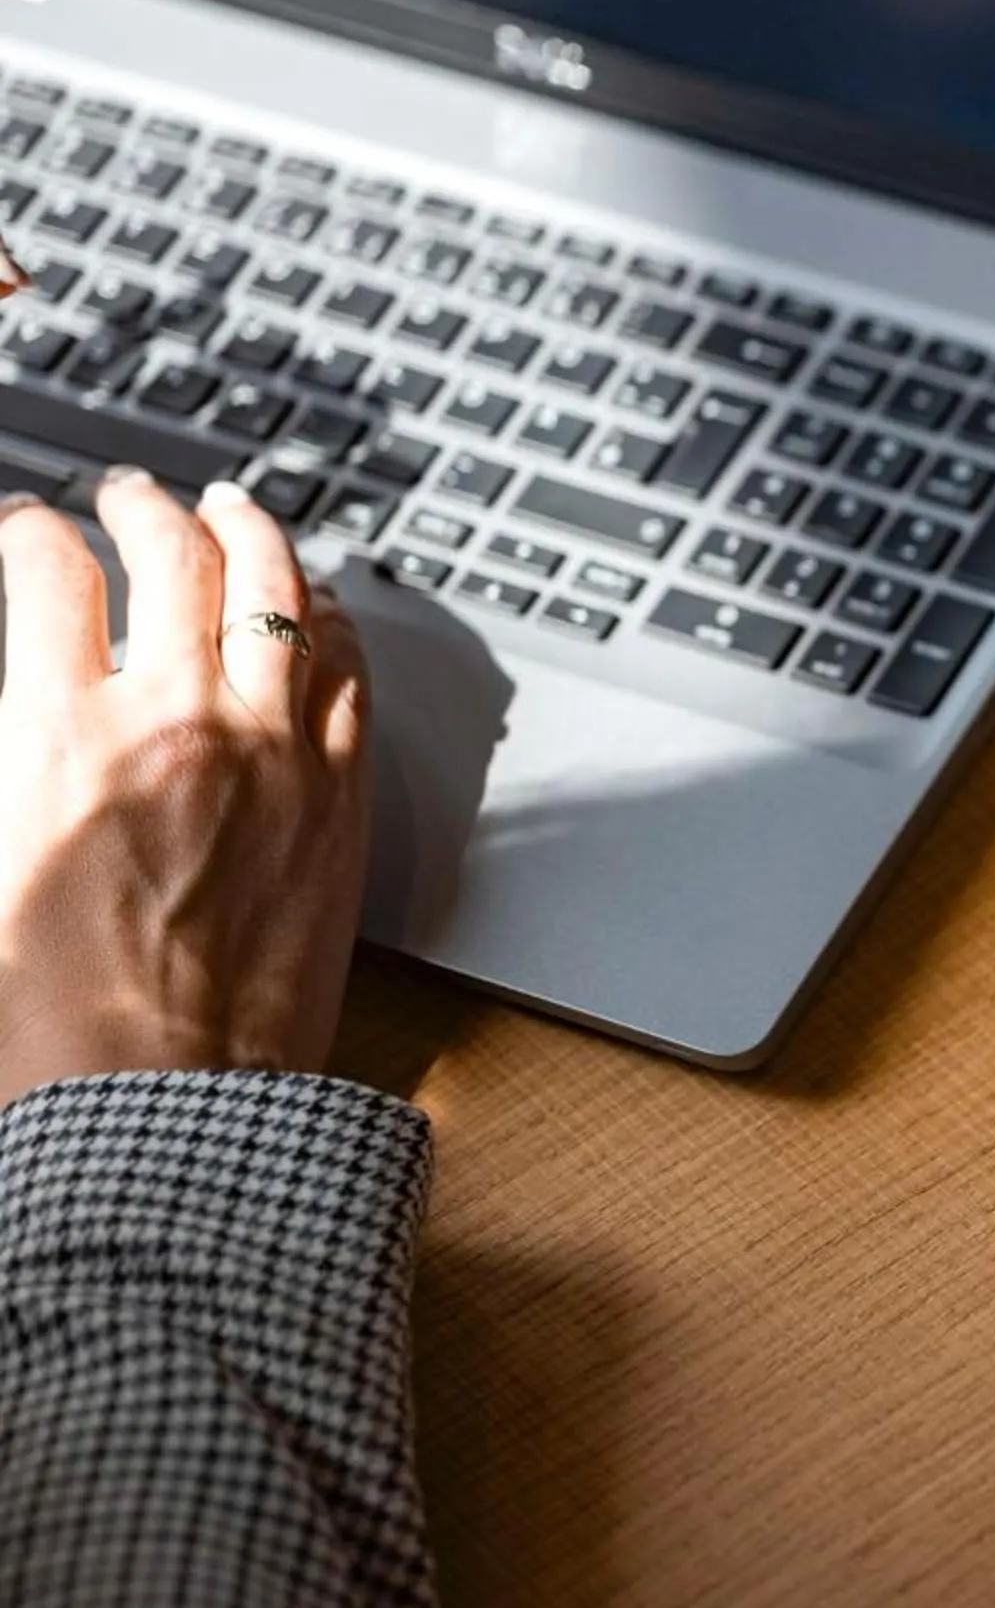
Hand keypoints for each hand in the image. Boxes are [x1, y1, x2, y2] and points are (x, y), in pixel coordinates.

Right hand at [0, 469, 373, 1102]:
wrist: (165, 1113)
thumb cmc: (49, 1025)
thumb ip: (19, 761)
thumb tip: (36, 721)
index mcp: (60, 737)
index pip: (48, 576)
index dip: (33, 531)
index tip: (29, 523)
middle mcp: (179, 721)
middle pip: (175, 557)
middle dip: (145, 506)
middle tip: (131, 493)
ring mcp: (278, 753)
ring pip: (280, 591)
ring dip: (250, 533)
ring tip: (231, 508)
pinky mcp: (341, 797)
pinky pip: (349, 671)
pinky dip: (330, 618)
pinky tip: (319, 605)